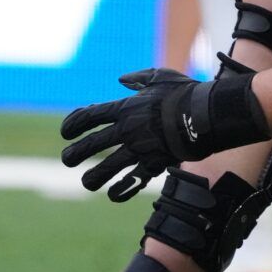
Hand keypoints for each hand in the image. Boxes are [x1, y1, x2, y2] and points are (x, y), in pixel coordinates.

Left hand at [60, 69, 267, 200]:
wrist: (206, 114)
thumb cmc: (184, 92)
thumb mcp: (160, 77)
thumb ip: (139, 79)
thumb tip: (122, 80)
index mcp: (126, 107)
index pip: (90, 116)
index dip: (74, 124)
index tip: (65, 133)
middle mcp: (128, 129)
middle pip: (93, 144)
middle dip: (76, 153)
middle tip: (66, 161)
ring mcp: (140, 148)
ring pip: (109, 166)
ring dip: (94, 176)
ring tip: (86, 182)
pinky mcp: (155, 163)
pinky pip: (134, 180)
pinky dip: (123, 190)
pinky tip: (112, 195)